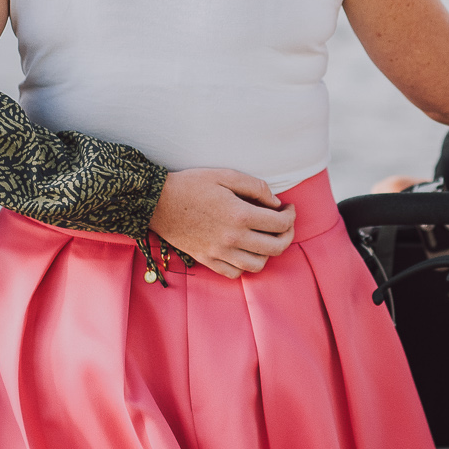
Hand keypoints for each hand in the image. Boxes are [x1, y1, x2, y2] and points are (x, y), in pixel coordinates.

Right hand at [149, 168, 296, 278]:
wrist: (157, 202)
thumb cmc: (191, 184)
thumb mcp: (225, 175)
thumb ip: (255, 187)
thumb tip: (276, 203)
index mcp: (240, 215)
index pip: (280, 224)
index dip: (291, 216)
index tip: (288, 209)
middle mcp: (232, 238)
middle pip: (276, 248)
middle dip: (287, 235)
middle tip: (285, 224)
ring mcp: (219, 252)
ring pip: (258, 265)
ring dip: (268, 252)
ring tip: (265, 238)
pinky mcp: (207, 260)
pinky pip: (235, 273)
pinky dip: (245, 265)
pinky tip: (245, 250)